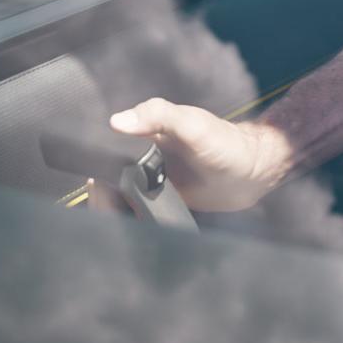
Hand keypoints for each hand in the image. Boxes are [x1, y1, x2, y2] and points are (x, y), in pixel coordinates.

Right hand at [107, 98, 289, 211]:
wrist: (252, 172)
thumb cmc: (225, 142)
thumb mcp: (192, 124)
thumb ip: (158, 116)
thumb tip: (117, 121)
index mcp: (142, 138)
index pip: (102, 151)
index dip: (92, 165)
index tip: (91, 180)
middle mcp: (141, 162)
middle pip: (104, 181)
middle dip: (98, 195)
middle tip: (102, 203)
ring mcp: (149, 185)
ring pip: (115, 201)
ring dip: (109, 209)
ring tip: (113, 215)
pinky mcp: (160, 206)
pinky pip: (134, 215)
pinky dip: (127, 221)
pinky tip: (128, 226)